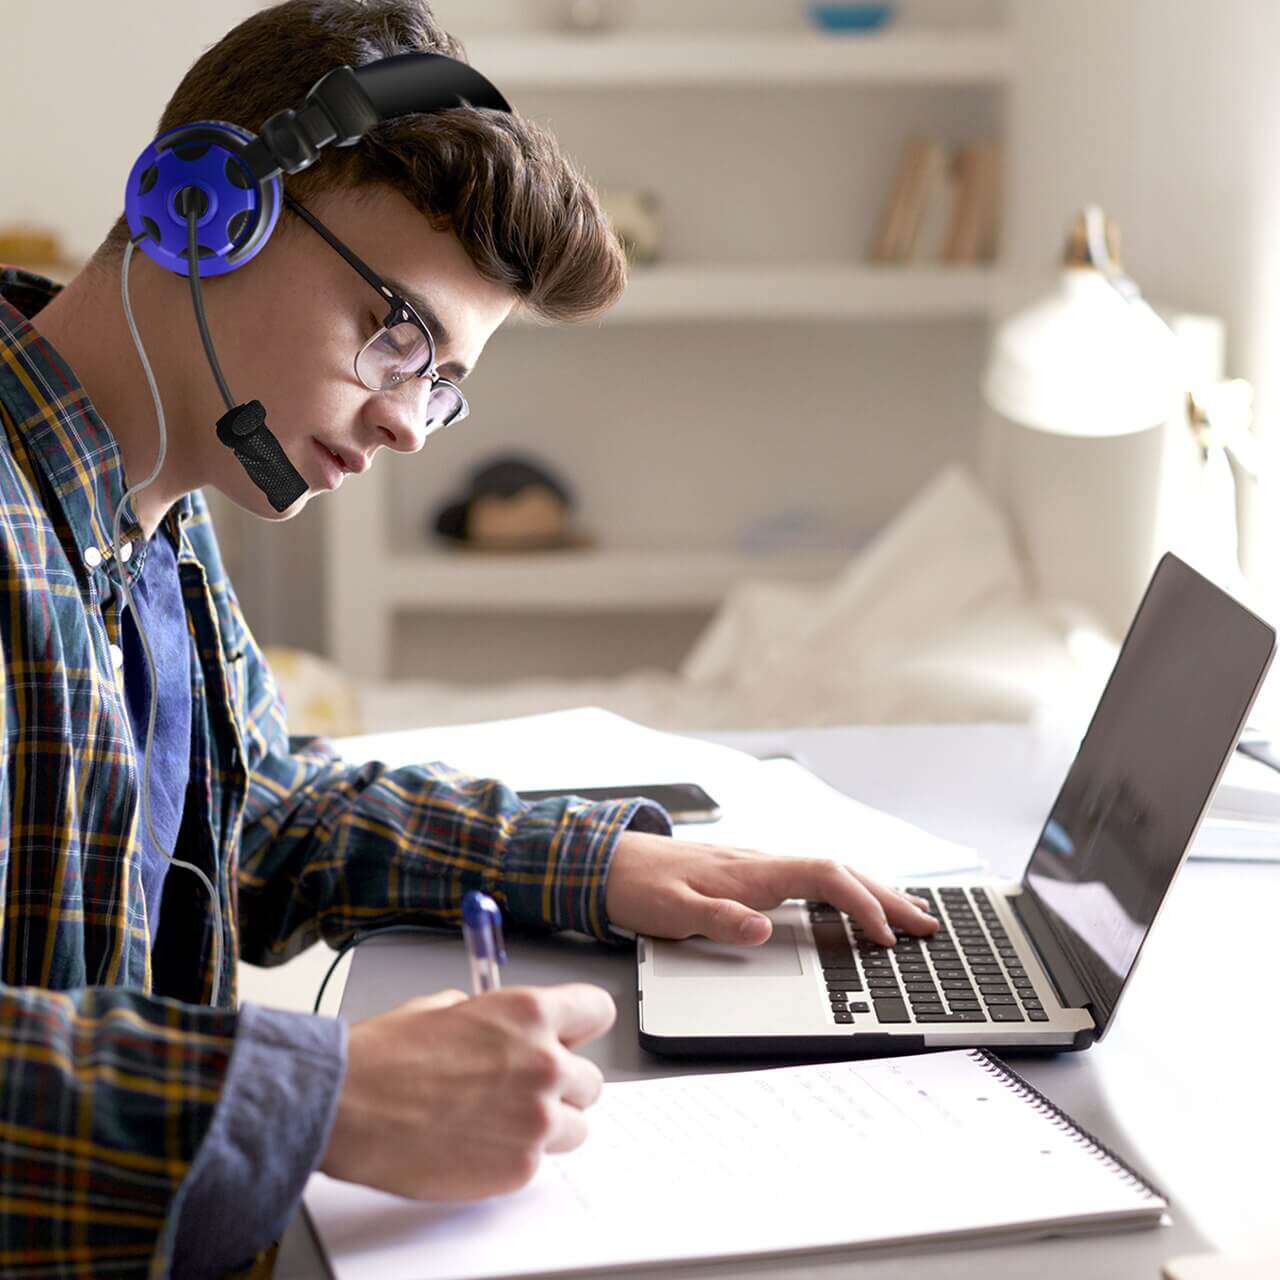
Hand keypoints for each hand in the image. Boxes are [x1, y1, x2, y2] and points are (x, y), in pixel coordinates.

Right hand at [320, 983, 614, 1199]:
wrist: (350, 1107)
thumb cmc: (387, 1056)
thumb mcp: (449, 1007)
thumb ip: (497, 1019)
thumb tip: (510, 1030)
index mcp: (530, 1014)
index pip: (598, 1011)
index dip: (580, 1025)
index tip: (569, 1036)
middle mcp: (544, 1064)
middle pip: (591, 1078)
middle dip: (561, 1084)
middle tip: (522, 1087)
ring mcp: (536, 1120)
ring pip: (576, 1126)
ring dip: (547, 1124)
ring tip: (498, 1121)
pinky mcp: (520, 1168)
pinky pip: (539, 1162)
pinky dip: (514, 1157)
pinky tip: (475, 1145)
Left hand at [605, 830, 938, 947]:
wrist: (607, 862)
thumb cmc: (640, 885)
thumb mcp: (672, 910)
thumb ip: (717, 919)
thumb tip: (763, 928)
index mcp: (752, 871)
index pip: (824, 878)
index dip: (860, 904)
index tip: (885, 934)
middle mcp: (763, 864)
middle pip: (840, 872)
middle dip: (886, 896)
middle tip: (927, 924)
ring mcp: (759, 868)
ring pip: (830, 875)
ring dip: (871, 893)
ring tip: (907, 915)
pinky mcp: (751, 877)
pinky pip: (813, 881)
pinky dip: (845, 893)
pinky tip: (851, 906)